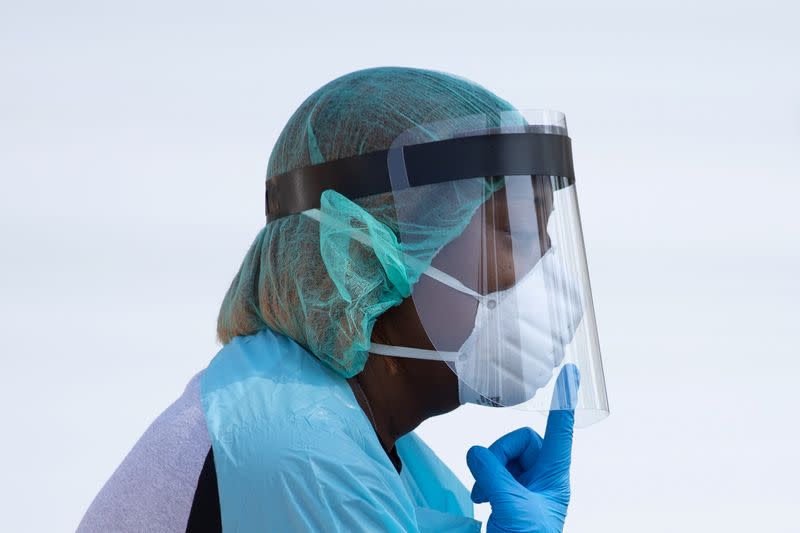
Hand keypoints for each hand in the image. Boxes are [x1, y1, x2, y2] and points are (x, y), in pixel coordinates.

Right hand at [466, 364, 579, 532]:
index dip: (564, 401)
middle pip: (521, 440)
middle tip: (489, 481)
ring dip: (488, 469)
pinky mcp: (509, 496)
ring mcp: (525, 487)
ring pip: (503, 455)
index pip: (560, 430)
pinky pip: (493, 471)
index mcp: (554, 477)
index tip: (571, 373)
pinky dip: (482, 479)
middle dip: (500, 454)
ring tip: (484, 496)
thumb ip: (493, 472)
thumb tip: (476, 454)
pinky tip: (480, 499)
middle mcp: (542, 478)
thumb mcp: (510, 505)